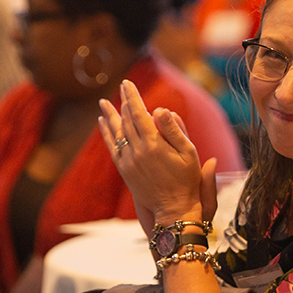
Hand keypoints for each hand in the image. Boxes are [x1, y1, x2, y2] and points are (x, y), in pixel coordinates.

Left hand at [98, 79, 217, 228]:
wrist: (173, 208)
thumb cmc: (186, 180)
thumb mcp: (189, 153)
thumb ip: (174, 130)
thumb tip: (159, 109)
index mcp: (154, 144)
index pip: (138, 114)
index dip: (132, 97)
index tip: (128, 83)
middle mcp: (137, 151)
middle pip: (126, 120)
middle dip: (124, 102)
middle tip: (122, 87)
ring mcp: (128, 161)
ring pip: (117, 132)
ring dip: (110, 115)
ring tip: (104, 103)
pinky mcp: (124, 170)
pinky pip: (112, 146)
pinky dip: (107, 133)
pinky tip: (104, 123)